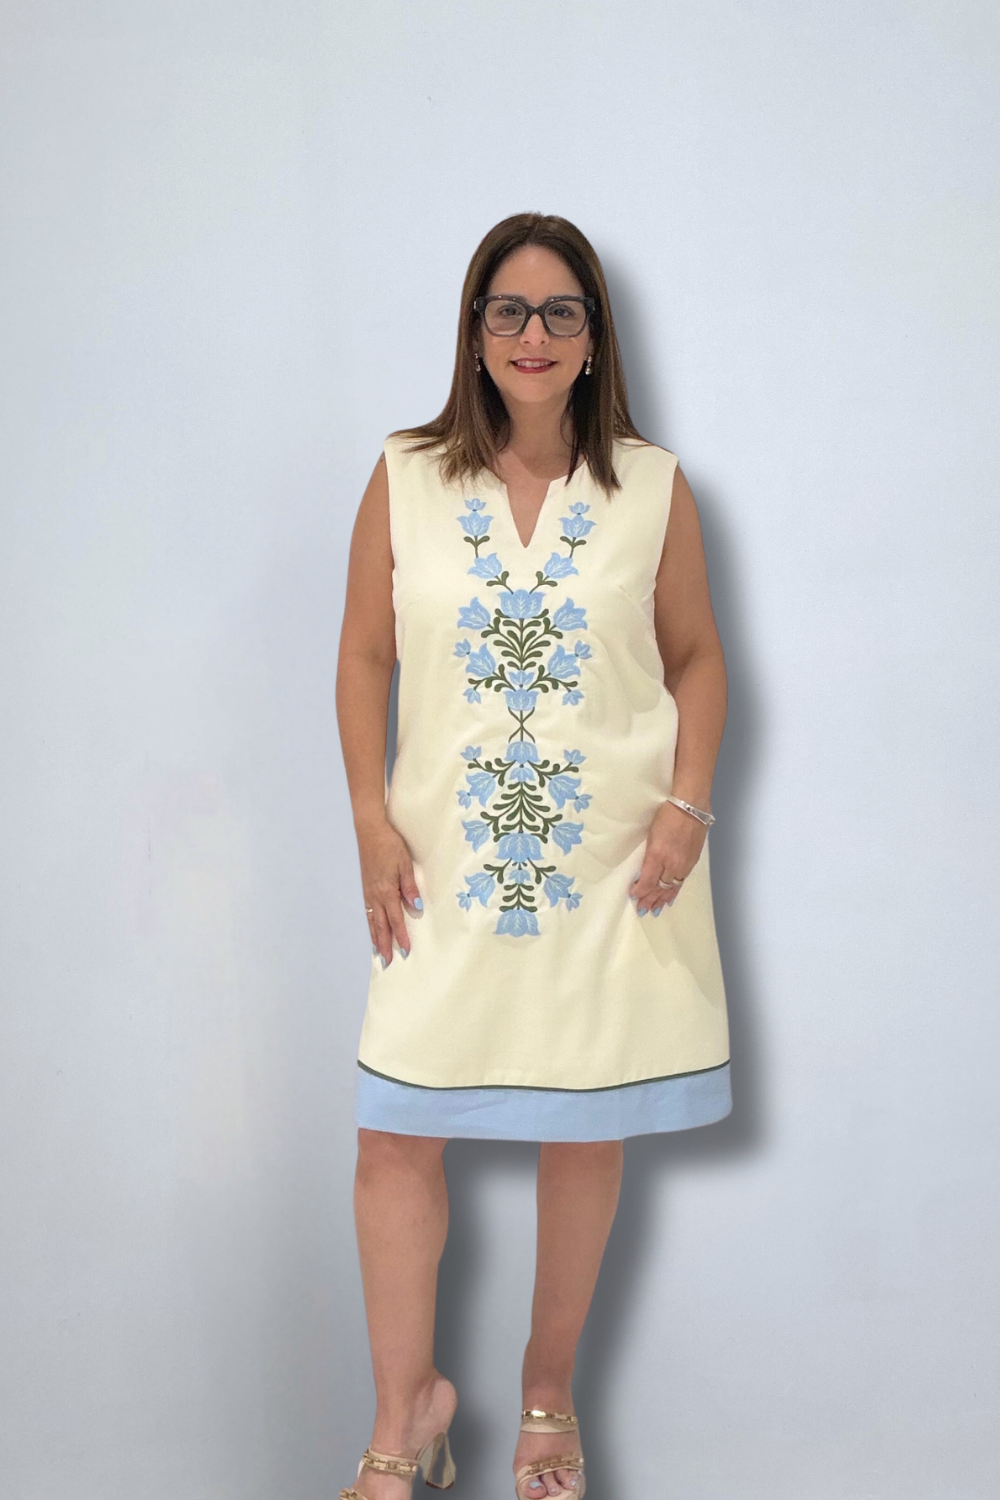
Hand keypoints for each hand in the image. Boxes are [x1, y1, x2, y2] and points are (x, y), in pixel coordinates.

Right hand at [358, 815, 422, 964]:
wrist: (369, 830)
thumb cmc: (389, 844)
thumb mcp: (404, 863)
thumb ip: (409, 886)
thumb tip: (415, 907)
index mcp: (387, 890)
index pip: (396, 919)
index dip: (401, 936)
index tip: (406, 951)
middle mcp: (375, 895)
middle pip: (381, 925)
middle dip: (385, 944)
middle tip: (388, 962)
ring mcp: (368, 892)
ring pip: (372, 921)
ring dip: (376, 938)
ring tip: (378, 953)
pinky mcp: (365, 887)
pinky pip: (367, 911)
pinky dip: (369, 924)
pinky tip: (371, 928)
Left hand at [629, 799, 707, 914]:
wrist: (691, 806)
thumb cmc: (667, 814)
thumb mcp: (652, 834)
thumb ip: (648, 854)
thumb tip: (643, 870)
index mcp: (658, 855)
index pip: (647, 881)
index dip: (640, 891)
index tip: (633, 895)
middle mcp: (672, 863)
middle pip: (659, 887)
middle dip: (650, 899)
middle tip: (642, 909)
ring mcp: (684, 863)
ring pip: (671, 887)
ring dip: (662, 899)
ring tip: (654, 909)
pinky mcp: (692, 861)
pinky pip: (682, 881)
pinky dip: (674, 891)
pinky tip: (670, 898)